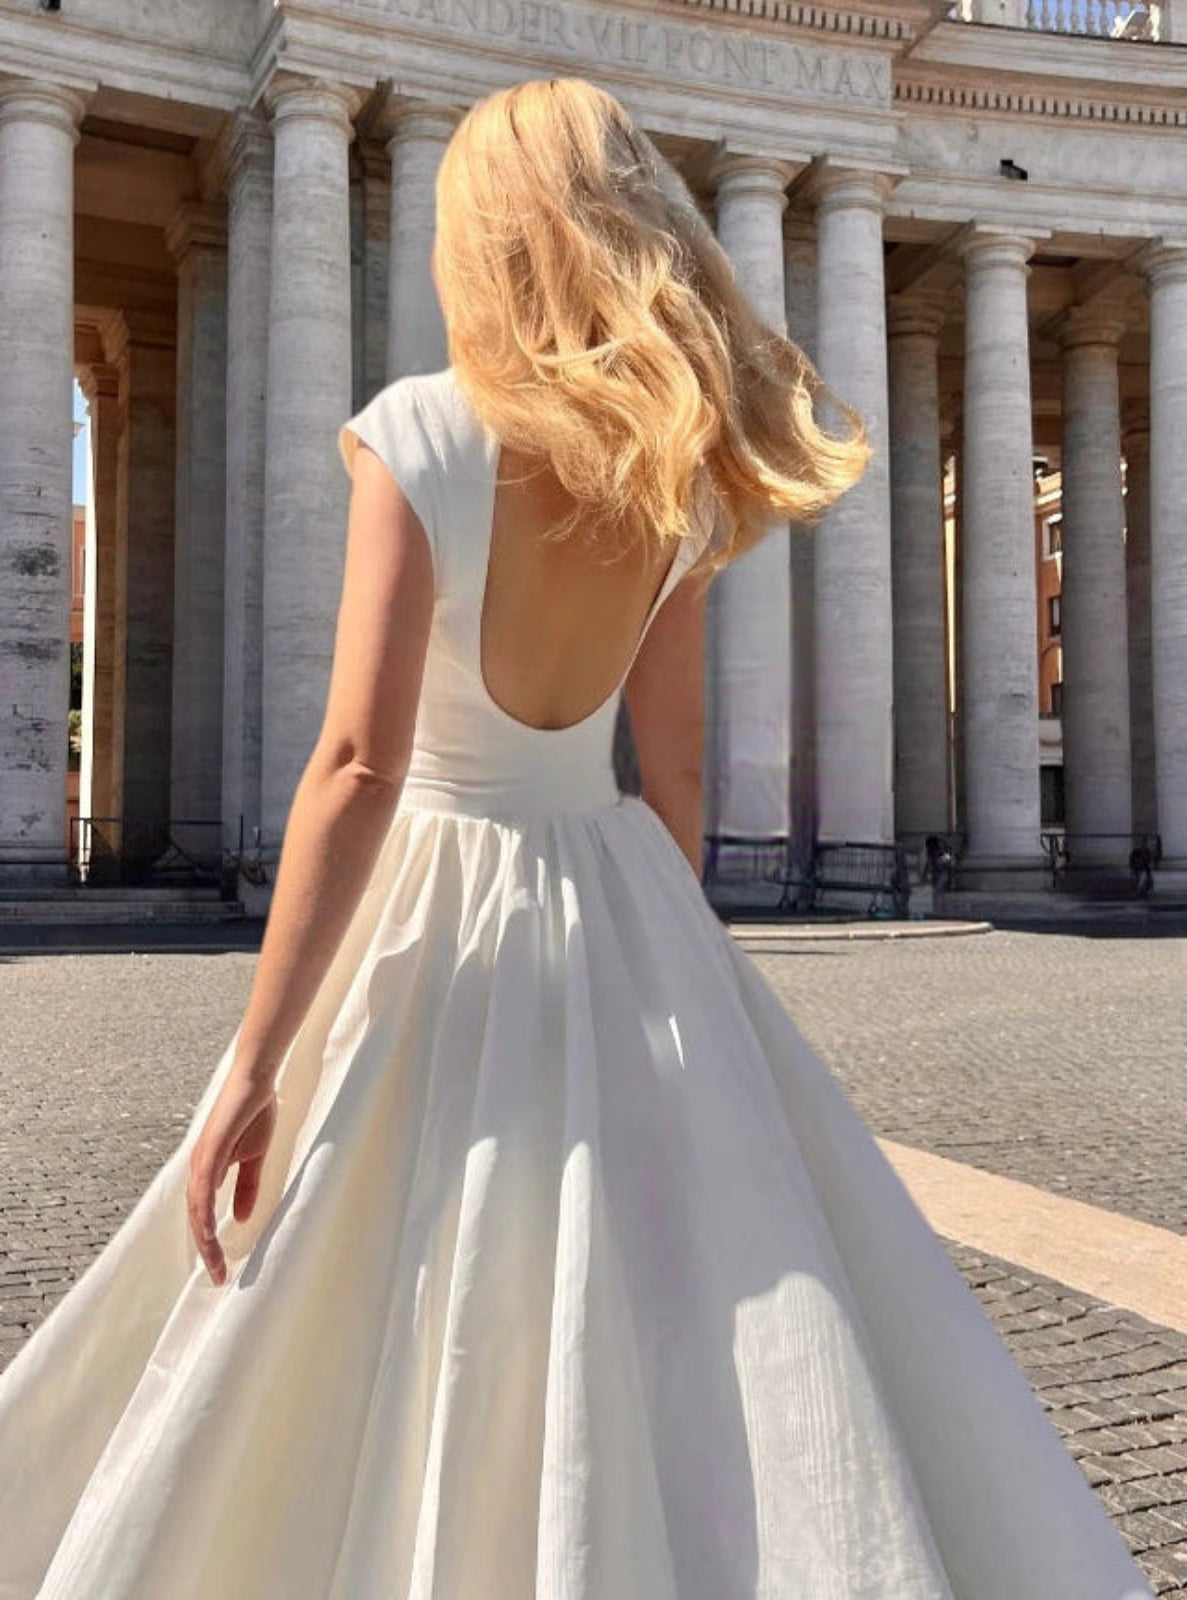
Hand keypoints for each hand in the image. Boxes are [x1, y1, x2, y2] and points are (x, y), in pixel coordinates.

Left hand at [187, 1071, 277, 1285]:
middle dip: (205, 1251)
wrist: (254, 1079)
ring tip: (215, 1265)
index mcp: (209, 1170)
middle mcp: (199, 1168)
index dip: (211, 1242)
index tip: (222, 1267)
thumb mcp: (254, 1157)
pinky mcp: (210, 1150)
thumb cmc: (253, 1111)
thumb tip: (239, 1217)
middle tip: (217, 1277)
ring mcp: (201, 1159)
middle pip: (196, 1218)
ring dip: (204, 1240)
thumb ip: (246, 1186)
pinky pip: (203, 1189)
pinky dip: (205, 1213)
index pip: (204, 1214)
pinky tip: (210, 1232)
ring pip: (196, 1209)